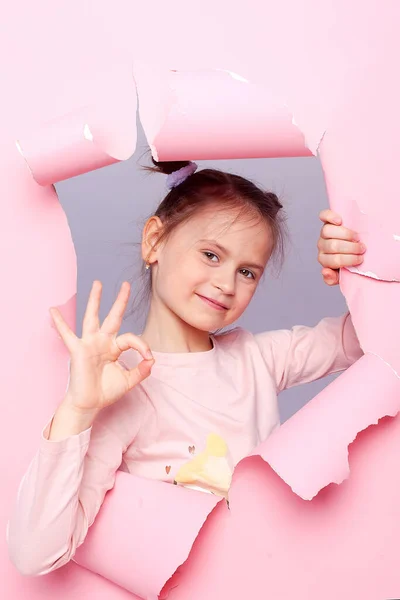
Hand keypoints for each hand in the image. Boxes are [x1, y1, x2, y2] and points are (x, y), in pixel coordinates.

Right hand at [49, 281, 153, 412]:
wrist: (89, 404)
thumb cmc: (106, 391)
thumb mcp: (129, 380)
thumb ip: (142, 370)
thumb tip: (153, 360)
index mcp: (114, 347)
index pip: (131, 338)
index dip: (142, 346)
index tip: (148, 357)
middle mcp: (102, 342)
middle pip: (113, 317)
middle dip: (120, 301)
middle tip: (126, 285)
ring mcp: (89, 344)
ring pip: (93, 317)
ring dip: (95, 300)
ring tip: (98, 284)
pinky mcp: (78, 350)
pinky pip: (67, 334)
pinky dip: (60, 323)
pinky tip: (53, 310)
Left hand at [317, 209, 365, 285]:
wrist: (350, 249)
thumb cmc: (348, 262)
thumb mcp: (342, 274)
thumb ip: (333, 278)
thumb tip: (325, 271)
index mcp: (325, 260)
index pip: (334, 261)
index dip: (348, 260)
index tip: (360, 259)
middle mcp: (322, 246)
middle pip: (333, 246)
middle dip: (350, 248)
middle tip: (362, 248)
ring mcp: (323, 233)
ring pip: (327, 231)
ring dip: (345, 234)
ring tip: (356, 237)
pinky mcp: (327, 221)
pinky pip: (324, 216)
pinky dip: (330, 217)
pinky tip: (339, 221)